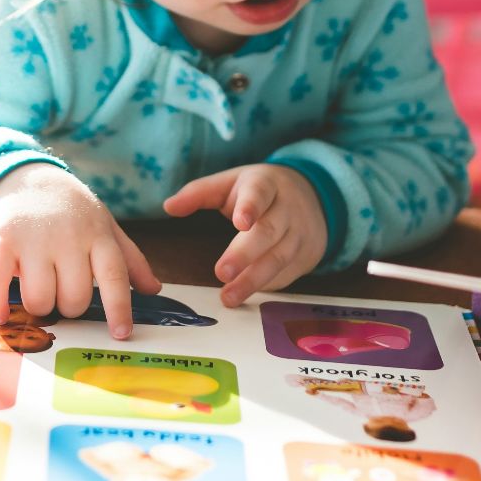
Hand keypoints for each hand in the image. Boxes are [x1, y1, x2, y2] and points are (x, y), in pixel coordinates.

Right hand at [0, 163, 161, 338]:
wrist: (28, 178)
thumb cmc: (72, 211)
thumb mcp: (104, 226)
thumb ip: (129, 259)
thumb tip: (153, 290)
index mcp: (97, 235)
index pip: (113, 276)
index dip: (118, 308)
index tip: (121, 333)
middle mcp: (67, 237)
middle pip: (73, 299)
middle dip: (68, 306)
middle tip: (61, 291)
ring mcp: (33, 239)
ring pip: (39, 299)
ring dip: (39, 305)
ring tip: (38, 288)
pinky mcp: (1, 239)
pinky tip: (1, 315)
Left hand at [162, 163, 326, 306]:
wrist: (312, 197)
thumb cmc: (259, 192)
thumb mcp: (231, 183)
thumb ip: (199, 193)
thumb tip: (168, 207)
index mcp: (265, 184)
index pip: (259, 193)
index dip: (251, 207)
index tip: (241, 222)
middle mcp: (287, 208)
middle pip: (268, 231)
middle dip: (245, 254)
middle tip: (221, 272)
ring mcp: (299, 233)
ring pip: (279, 258)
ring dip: (253, 280)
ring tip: (228, 297)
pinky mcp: (305, 256)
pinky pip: (286, 274)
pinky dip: (266, 286)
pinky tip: (247, 296)